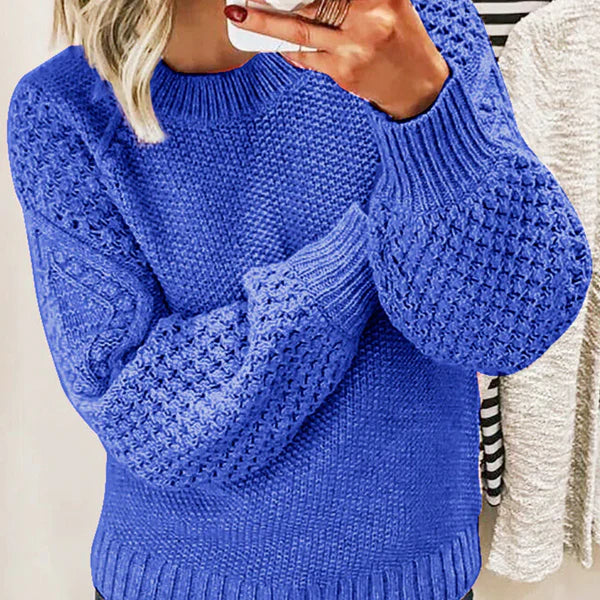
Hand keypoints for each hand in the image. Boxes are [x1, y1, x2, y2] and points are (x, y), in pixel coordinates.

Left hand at [224, 0, 449, 119]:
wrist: (417, 87)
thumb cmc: (402, 40)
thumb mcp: (393, 3)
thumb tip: (309, 0)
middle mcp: (368, 20)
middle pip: (311, 3)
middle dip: (275, 2)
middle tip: (246, 1)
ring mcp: (354, 49)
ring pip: (300, 31)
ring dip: (265, 23)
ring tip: (240, 15)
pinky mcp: (344, 73)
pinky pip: (307, 58)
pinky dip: (289, 50)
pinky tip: (277, 44)